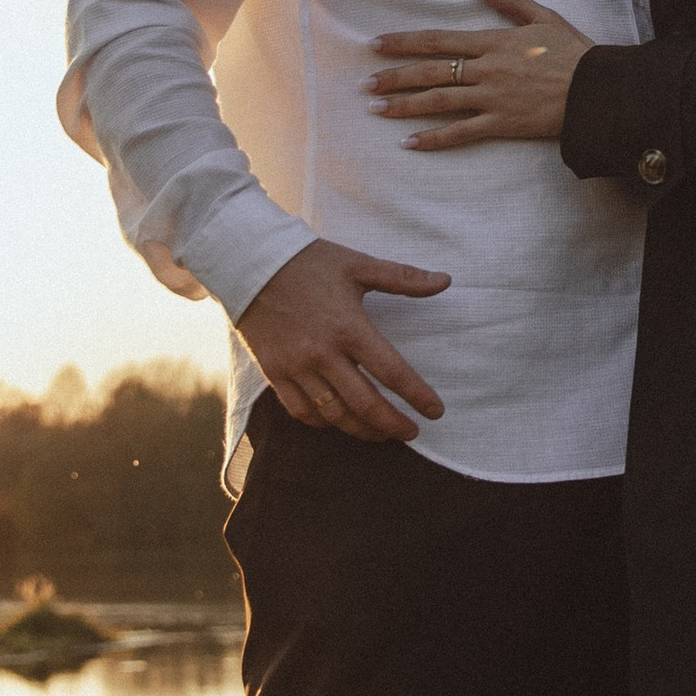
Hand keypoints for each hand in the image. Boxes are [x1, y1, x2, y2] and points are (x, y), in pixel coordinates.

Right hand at [235, 238, 449, 441]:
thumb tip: (445, 281)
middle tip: (412, 433)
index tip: (435, 412)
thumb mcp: (358, 264)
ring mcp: (296, 366)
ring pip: (334, 414)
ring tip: (381, 433)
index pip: (392, 371)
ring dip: (362, 429)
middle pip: (365, 404)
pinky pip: (301, 411)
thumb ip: (404, 278)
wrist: (250, 264)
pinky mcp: (275, 372)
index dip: (417, 396)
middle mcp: (323, 353)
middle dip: (393, 424)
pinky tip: (339, 421)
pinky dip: (323, 422)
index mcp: (349, 327)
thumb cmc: (309, 262)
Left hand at [367, 0, 593, 147]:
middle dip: (394, 76)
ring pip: (438, 101)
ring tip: (376, 109)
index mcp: (493, 42)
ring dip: (404, 105)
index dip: (405, 42)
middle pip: (431, 71)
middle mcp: (486, 69)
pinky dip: (434, 139)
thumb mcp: (543, 16)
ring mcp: (492, 98)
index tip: (376, 44)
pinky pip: (461, 133)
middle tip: (365, 83)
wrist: (597, 90)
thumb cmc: (574, 52)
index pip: (439, 40)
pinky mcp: (502, 124)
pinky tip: (409, 143)